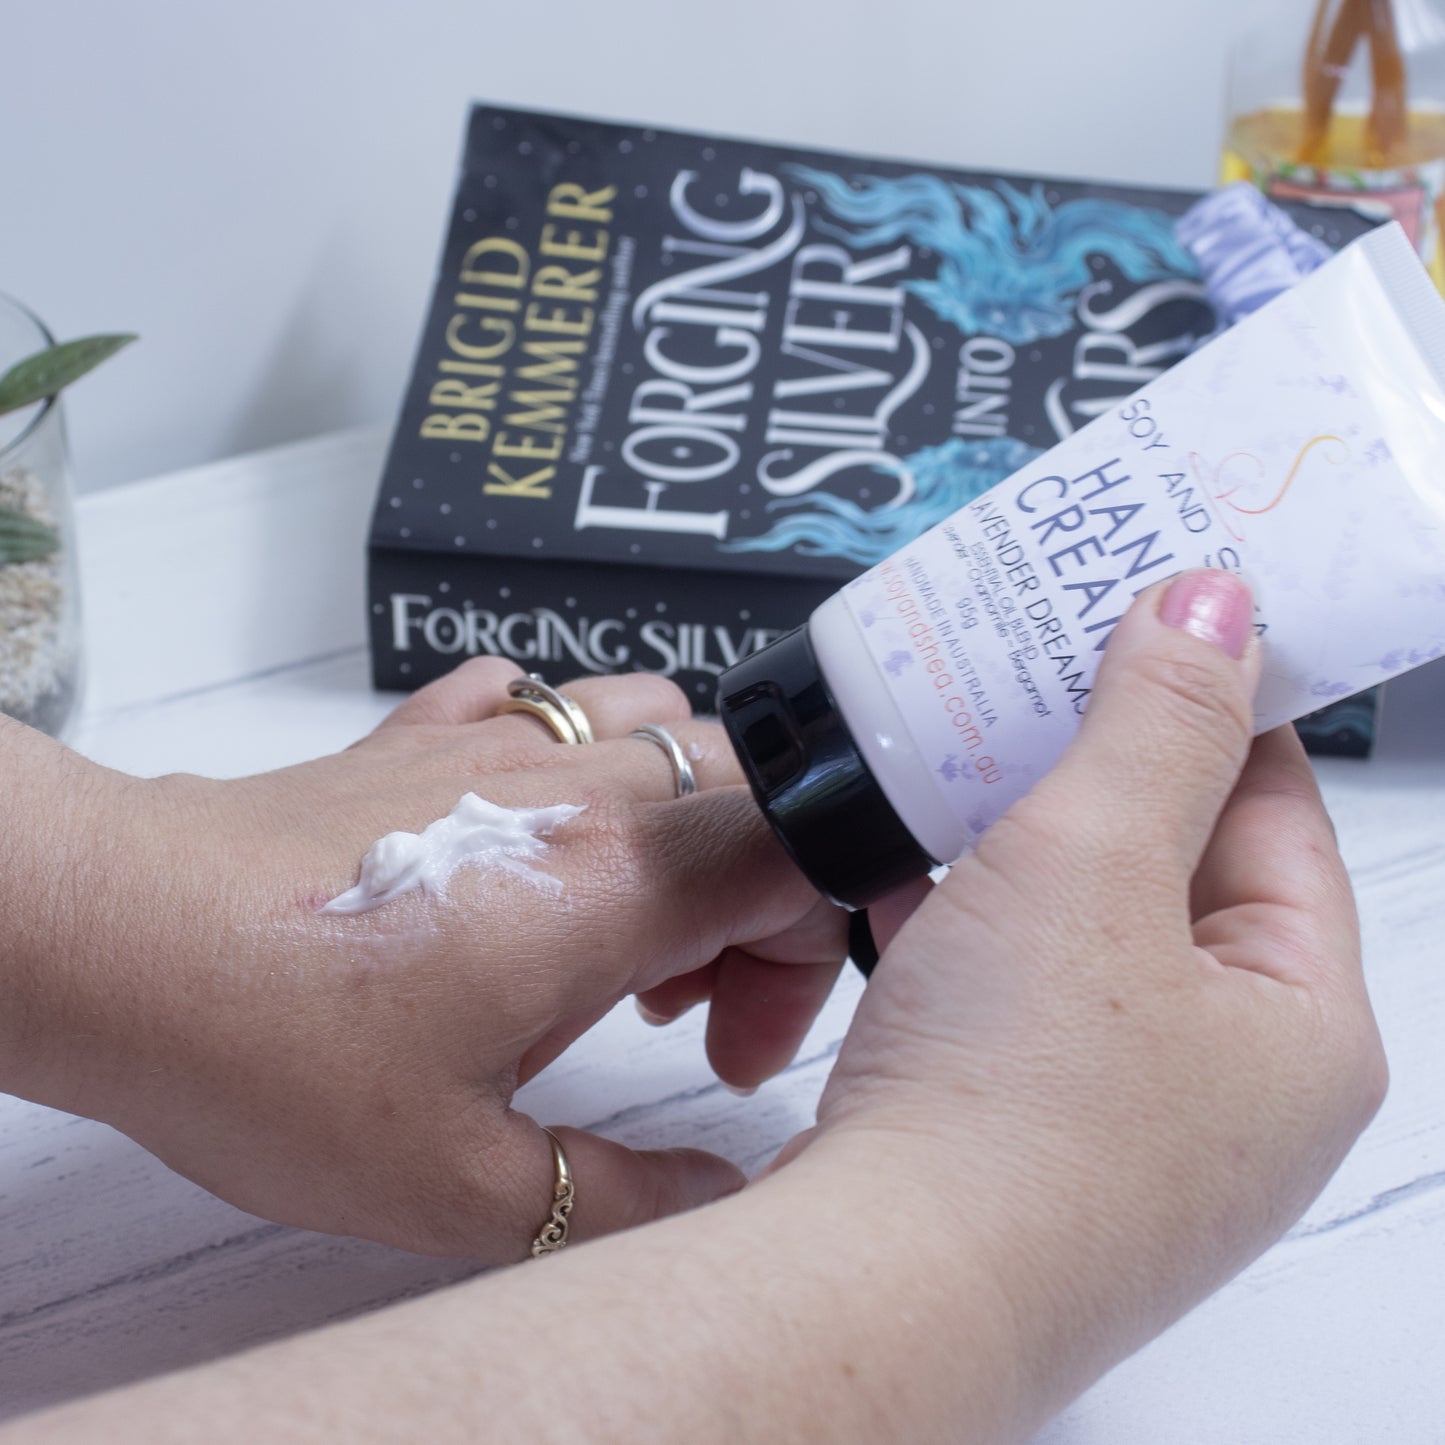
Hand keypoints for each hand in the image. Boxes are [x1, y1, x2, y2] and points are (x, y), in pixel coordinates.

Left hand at [7, 662, 843, 1259]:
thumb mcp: (459, 1181)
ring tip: (619, 918)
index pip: (802, 860)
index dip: (808, 957)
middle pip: (751, 794)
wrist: (118, 937)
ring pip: (664, 724)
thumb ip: (622, 1197)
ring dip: (684, 820)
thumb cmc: (272, 1047)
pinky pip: (549, 699)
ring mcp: (500, 743)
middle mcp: (577, 789)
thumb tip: (714, 1193)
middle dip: (758, 903)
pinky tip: (528, 827)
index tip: (726, 1050)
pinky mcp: (426, 736)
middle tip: (680, 1007)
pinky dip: (579, 753)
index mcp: (610, 883)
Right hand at [773, 570, 1386, 1428]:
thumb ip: (1159, 721)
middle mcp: (1236, 1091)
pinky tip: (911, 886)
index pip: (1277, 810)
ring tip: (961, 767)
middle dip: (1097, 771)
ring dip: (1025, 852)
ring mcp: (1134, 1129)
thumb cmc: (1008, 1113)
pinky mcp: (1036, 1147)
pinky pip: (1025, 1003)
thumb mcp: (1090, 861)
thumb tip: (1217, 608)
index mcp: (1304, 1028)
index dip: (1211, 698)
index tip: (1147, 619)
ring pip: (1087, 937)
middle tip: (1031, 681)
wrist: (877, 1290)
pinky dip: (978, 934)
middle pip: (1177, 872)